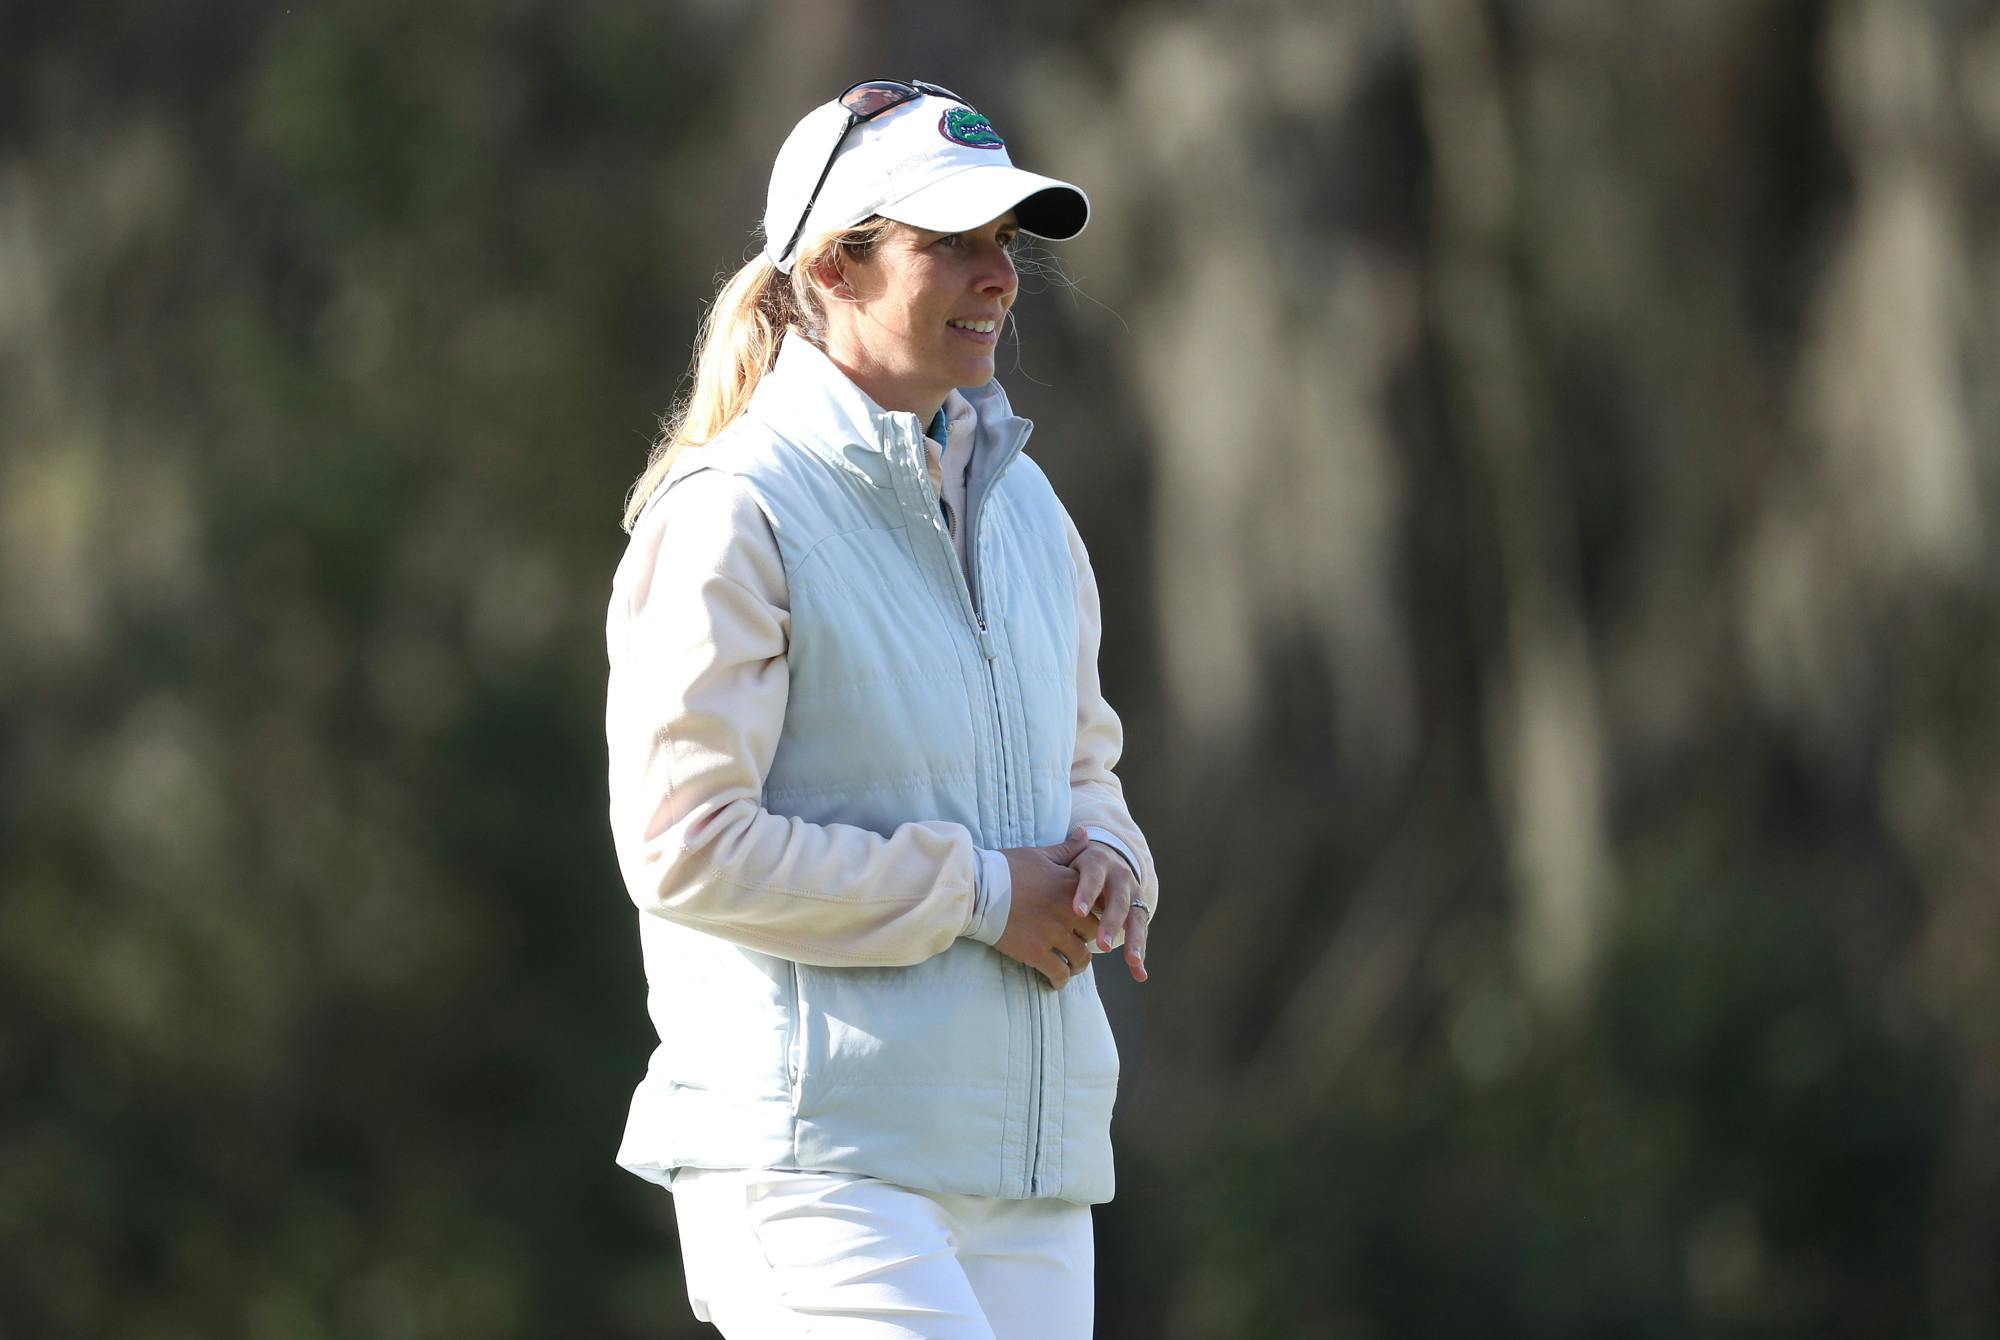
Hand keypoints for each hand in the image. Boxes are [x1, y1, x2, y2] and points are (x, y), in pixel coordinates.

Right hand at [996, 827, 1099, 988]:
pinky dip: (1060, 981)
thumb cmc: (1005, 868)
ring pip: (1080, 959)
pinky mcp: (1036, 953)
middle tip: (1080, 945)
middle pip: (1094, 935)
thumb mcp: (1039, 855)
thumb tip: (1087, 834)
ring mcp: (1053, 934)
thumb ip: (1067, 849)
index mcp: (1071, 887)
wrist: (977, 890)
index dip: (1099, 916)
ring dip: (1078, 965)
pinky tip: (1055, 982)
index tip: (1093, 921)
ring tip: (1070, 967)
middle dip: (1090, 942)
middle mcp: (1068, 912)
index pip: (1100, 906)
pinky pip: (1058, 973)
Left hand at [1068, 840, 1148, 983]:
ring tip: (1131, 961)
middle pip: (1118, 900)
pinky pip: (1140, 933)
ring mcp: (1133, 895)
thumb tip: (1062, 841)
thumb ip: (1064, 855)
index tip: (1077, 912)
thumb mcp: (1068, 858)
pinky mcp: (1138, 911)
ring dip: (1134, 940)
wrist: (1107, 859)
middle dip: (1112, 923)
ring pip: (1135, 918)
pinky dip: (1140, 953)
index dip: (1087, 893)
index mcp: (1099, 863)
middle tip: (1102, 945)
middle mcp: (1120, 877)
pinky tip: (1139, 974)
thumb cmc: (1076, 866)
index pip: (1093, 877)